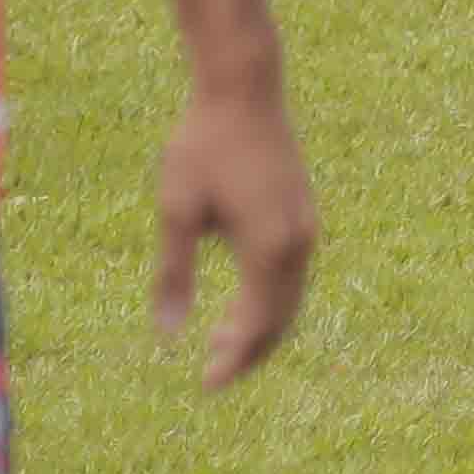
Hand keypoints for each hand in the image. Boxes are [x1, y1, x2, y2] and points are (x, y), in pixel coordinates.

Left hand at [153, 79, 315, 383]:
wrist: (244, 89)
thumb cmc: (203, 145)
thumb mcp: (177, 210)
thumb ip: (174, 274)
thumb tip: (167, 333)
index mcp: (268, 249)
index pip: (255, 326)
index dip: (232, 360)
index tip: (205, 385)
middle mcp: (297, 244)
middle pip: (282, 321)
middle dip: (250, 354)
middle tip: (213, 374)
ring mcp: (306, 228)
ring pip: (292, 300)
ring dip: (262, 328)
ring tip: (221, 342)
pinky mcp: (304, 214)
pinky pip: (294, 275)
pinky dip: (272, 300)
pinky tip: (242, 299)